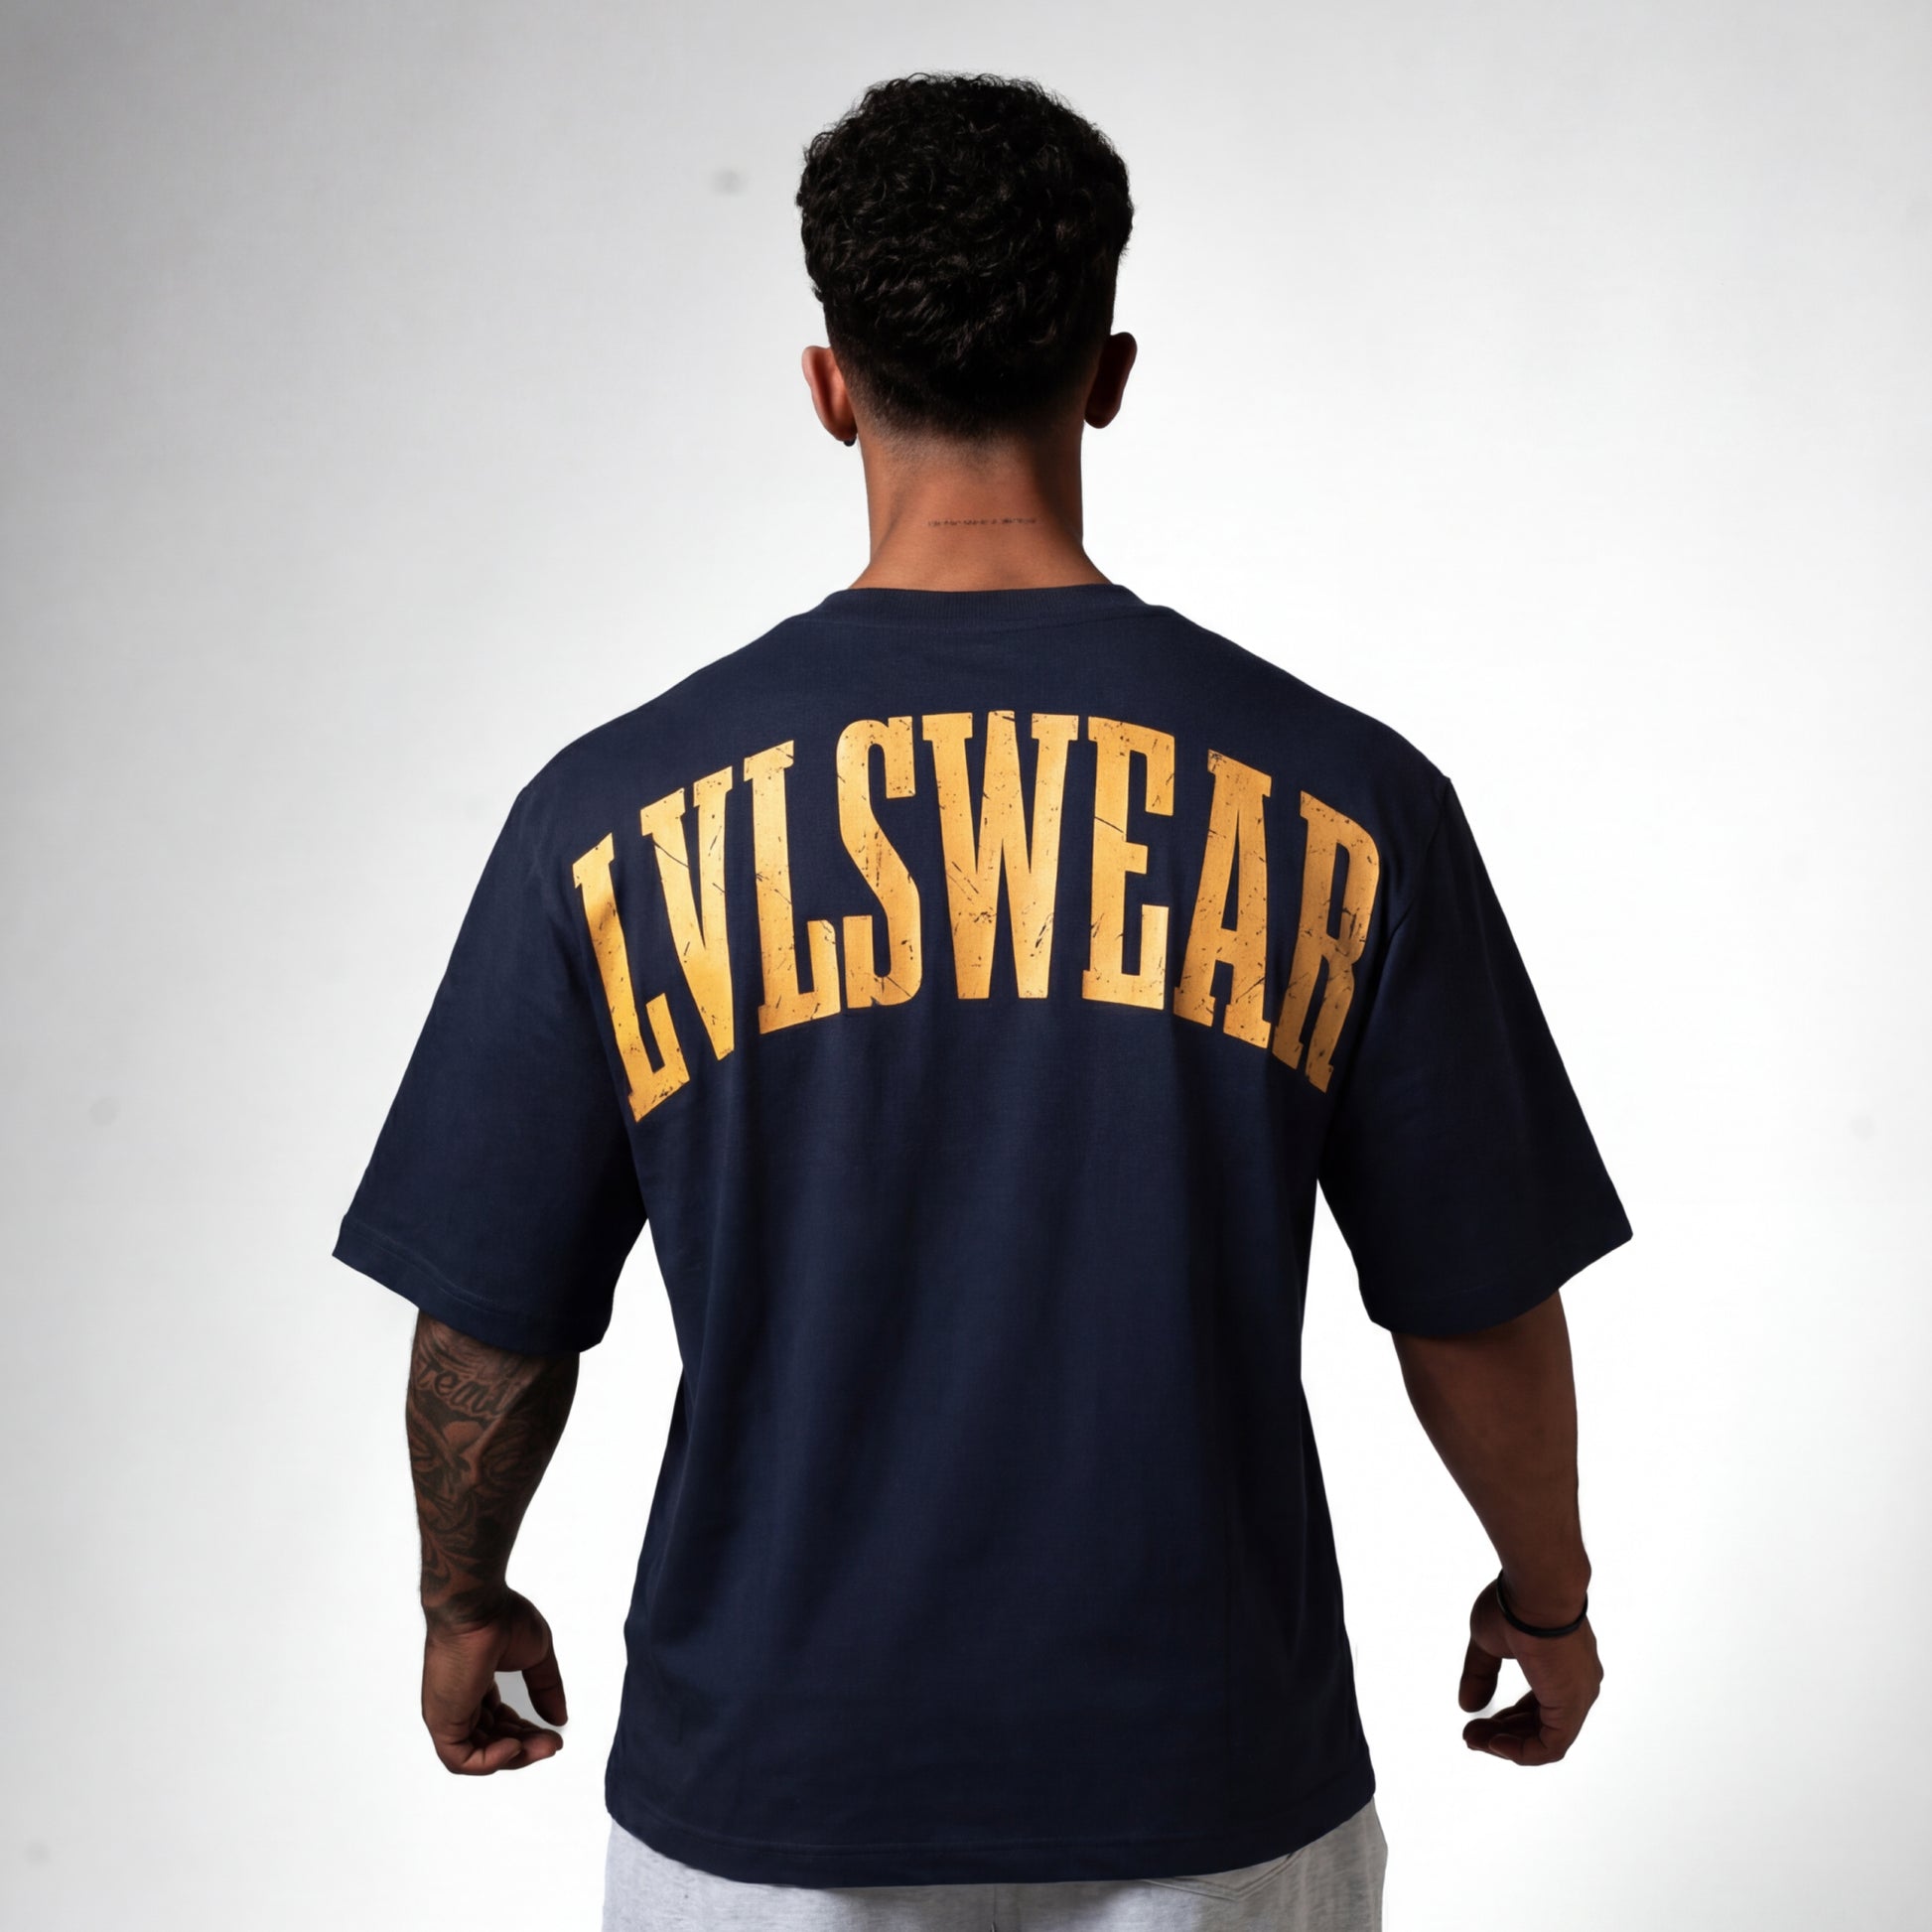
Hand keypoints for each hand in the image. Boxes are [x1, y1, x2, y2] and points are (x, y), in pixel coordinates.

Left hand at [420, 1588, 568, 1774]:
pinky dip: (490, 1761)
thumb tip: (559, 1718)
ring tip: (544, 1746)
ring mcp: (448, 1713)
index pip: (500, 1721)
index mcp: (476, 1684)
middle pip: (492, 1740)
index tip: (553, 1731)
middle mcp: (459, 1701)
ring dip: (515, 1756)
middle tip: (554, 1744)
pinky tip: (515, 1745)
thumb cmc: (501, 1619)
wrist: (477, 1608)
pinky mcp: (442, 1722)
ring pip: (480, 1754)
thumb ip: (546, 1688)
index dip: (526, 1730)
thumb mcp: (536, 1655)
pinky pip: (462, 1759)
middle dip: (526, 1746)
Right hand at [1458, 1576, 1601, 1764]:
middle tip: (1470, 1735)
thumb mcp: (1489, 1641)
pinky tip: (1493, 1743)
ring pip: (1545, 1740)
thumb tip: (1468, 1705)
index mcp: (1563, 1667)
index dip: (1506, 1719)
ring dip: (1507, 1744)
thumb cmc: (1514, 1604)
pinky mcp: (1571, 1707)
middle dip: (1502, 1734)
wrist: (1536, 1589)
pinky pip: (1549, 1747)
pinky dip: (1521, 1751)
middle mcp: (1577, 1685)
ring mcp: (1578, 1697)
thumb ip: (1481, 1675)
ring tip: (1474, 1739)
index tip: (1475, 1720)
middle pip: (1540, 1726)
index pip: (1537, 1706)